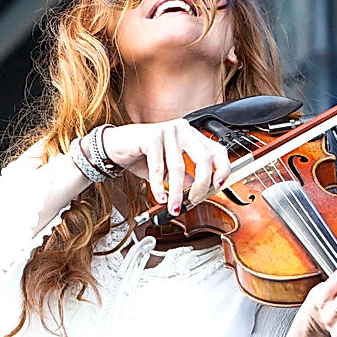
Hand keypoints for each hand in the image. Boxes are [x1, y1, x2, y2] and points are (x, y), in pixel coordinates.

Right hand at [101, 119, 230, 213]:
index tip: (219, 186)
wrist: (114, 146)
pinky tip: (160, 197)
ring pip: (178, 167)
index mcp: (191, 135)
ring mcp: (168, 130)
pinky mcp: (152, 136)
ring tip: (174, 207)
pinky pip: (159, 167)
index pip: (217, 150)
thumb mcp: (167, 170)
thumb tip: (197, 191)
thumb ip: (184, 177)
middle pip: (203, 159)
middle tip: (194, 201)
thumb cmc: (142, 155)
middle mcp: (183, 129)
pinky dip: (159, 186)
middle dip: (201, 185)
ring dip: (177, 192)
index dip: (223, 169)